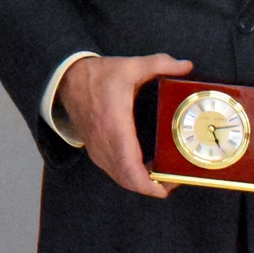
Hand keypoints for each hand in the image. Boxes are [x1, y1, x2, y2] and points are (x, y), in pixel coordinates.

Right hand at [56, 54, 192, 197]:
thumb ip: (159, 64)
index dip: (151, 185)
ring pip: (121, 179)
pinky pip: (115, 172)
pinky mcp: (95, 150)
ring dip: (142, 182)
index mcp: (115, 127)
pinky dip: (131, 176)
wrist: (67, 79)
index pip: (131, 169)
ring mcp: (98, 149)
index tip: (171, 185)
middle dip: (154, 187)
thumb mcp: (130, 66)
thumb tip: (186, 66)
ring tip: (164, 173)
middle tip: (175, 178)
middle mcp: (105, 144)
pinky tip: (146, 166)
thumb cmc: (97, 76)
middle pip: (129, 181)